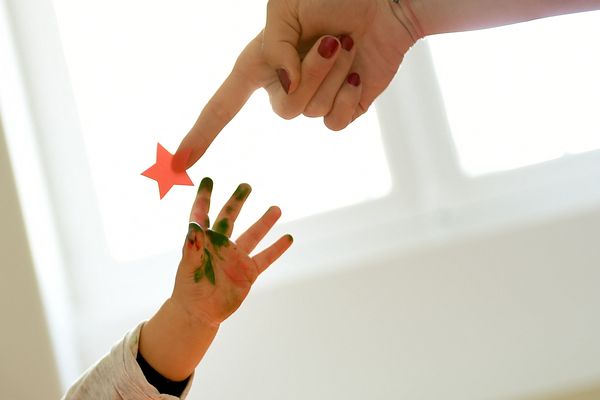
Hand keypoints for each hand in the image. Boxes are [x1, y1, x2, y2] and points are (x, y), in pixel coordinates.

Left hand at [139, 178, 292, 379]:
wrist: (199, 312)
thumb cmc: (188, 288)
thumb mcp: (189, 266)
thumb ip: (192, 246)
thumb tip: (193, 226)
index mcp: (202, 241)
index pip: (202, 214)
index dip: (204, 198)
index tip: (208, 180)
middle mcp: (220, 245)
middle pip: (230, 218)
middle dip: (237, 202)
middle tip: (246, 185)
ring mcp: (235, 257)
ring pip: (253, 234)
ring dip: (264, 222)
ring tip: (276, 208)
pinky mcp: (247, 272)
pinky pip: (265, 258)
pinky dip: (277, 248)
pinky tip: (288, 238)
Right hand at [173, 0, 417, 170]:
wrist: (386, 1)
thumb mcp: (286, 9)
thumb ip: (276, 48)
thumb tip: (286, 88)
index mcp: (262, 62)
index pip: (223, 105)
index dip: (201, 134)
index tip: (180, 162)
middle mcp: (285, 85)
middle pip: (284, 110)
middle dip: (311, 75)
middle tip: (332, 40)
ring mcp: (315, 99)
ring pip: (313, 112)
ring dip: (334, 75)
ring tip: (346, 43)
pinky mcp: (343, 107)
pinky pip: (335, 123)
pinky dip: (348, 96)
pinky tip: (357, 73)